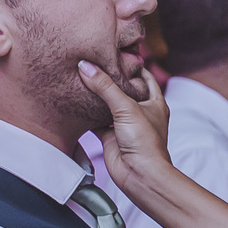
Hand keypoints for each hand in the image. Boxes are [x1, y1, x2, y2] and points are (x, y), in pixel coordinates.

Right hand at [78, 59, 171, 193]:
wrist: (140, 175)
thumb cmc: (145, 142)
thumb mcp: (126, 107)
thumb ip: (105, 86)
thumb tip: (85, 66)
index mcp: (154, 102)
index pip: (144, 76)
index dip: (131, 64)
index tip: (114, 52)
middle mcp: (140, 112)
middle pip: (122, 89)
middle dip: (109, 78)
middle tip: (91, 62)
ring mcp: (124, 124)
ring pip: (107, 104)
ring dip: (95, 95)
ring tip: (78, 76)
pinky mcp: (110, 136)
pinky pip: (95, 120)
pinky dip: (86, 112)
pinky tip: (74, 101)